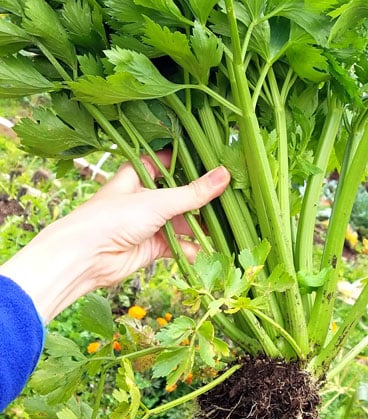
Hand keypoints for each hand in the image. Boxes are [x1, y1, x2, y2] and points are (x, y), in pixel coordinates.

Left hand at [0, 154, 230, 323]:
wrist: (84, 257)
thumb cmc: (112, 218)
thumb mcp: (157, 201)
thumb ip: (193, 193)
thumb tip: (225, 175)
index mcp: (139, 174)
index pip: (168, 160)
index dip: (190, 161)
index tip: (217, 160)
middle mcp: (144, 196)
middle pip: (179, 193)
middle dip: (202, 197)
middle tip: (232, 194)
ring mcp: (148, 222)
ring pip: (182, 221)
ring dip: (201, 225)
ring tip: (228, 224)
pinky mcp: (151, 246)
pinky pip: (178, 245)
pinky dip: (192, 249)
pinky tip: (210, 250)